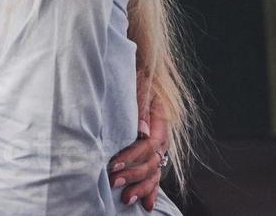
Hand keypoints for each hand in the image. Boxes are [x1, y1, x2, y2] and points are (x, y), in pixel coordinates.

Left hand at [108, 86, 168, 209]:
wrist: (141, 72)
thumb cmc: (137, 78)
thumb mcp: (139, 86)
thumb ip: (140, 106)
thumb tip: (141, 130)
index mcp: (160, 121)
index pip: (149, 145)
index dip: (132, 156)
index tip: (114, 163)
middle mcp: (161, 138)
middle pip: (151, 162)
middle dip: (133, 175)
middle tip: (113, 182)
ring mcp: (158, 147)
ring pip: (154, 172)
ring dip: (141, 187)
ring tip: (126, 199)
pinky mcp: (151, 153)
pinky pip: (155, 174)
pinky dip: (151, 190)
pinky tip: (147, 205)